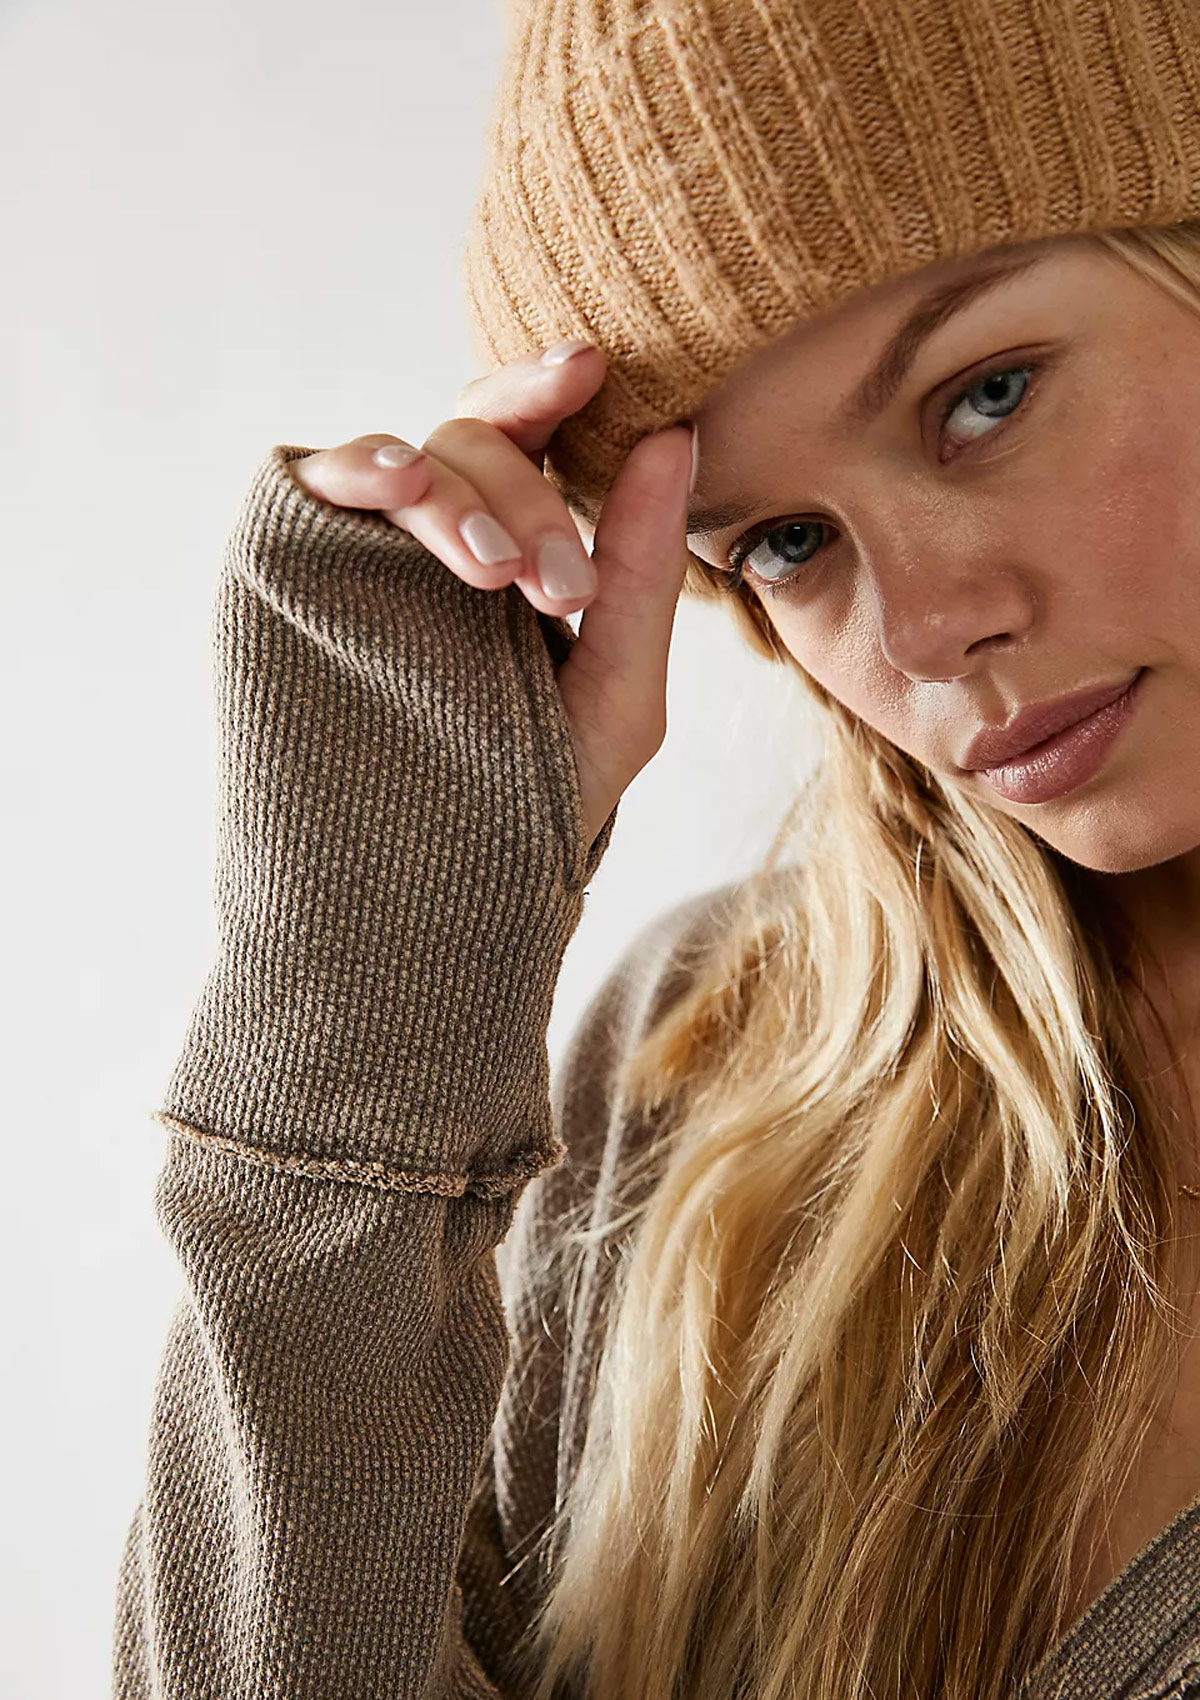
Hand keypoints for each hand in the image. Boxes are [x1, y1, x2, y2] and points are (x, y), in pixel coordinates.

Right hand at [286, 344, 693, 848]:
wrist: (433, 893)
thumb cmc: (537, 800)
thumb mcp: (616, 689)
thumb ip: (644, 568)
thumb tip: (674, 434)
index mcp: (517, 548)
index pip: (534, 444)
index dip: (557, 394)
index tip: (597, 368)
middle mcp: (442, 538)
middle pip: (479, 443)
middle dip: (528, 498)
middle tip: (558, 588)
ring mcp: (370, 552)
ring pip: (411, 458)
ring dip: (460, 495)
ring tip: (497, 576)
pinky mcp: (298, 571)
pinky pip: (316, 480)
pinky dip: (357, 465)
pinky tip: (396, 481)